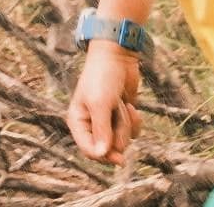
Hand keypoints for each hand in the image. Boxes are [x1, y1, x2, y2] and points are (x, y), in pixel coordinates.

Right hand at [66, 45, 141, 163]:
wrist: (118, 56)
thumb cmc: (103, 76)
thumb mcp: (100, 103)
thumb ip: (101, 130)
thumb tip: (102, 155)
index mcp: (78, 122)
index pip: (88, 150)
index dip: (103, 156)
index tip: (118, 158)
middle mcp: (92, 125)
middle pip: (108, 148)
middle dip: (118, 132)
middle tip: (119, 112)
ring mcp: (109, 121)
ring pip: (123, 140)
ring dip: (126, 123)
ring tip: (122, 104)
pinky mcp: (123, 116)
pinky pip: (133, 131)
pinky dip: (135, 120)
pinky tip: (131, 105)